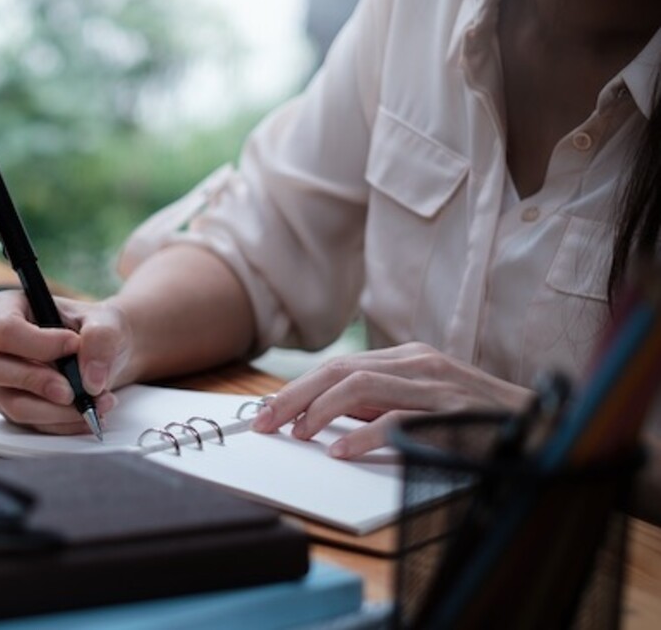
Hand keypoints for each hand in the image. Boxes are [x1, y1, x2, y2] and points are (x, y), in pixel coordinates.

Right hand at [0, 290, 129, 433]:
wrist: (100, 355)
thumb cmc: (92, 329)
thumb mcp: (106, 321)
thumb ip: (101, 339)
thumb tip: (90, 379)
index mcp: (3, 308)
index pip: (4, 329)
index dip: (39, 344)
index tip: (74, 346)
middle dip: (33, 381)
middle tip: (71, 389)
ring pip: (10, 403)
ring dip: (57, 410)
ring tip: (94, 401)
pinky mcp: (10, 405)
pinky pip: (29, 423)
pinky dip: (62, 422)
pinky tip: (86, 412)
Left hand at [250, 342, 532, 457]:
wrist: (546, 430)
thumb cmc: (478, 424)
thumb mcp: (421, 405)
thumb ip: (379, 406)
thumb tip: (322, 417)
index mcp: (409, 359)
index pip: (338, 367)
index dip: (297, 389)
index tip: (265, 413)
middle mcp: (419, 363)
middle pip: (339, 371)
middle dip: (294, 397)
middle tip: (264, 423)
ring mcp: (437, 385)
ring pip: (360, 386)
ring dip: (320, 411)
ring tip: (298, 435)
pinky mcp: (452, 413)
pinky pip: (398, 419)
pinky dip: (363, 435)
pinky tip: (340, 450)